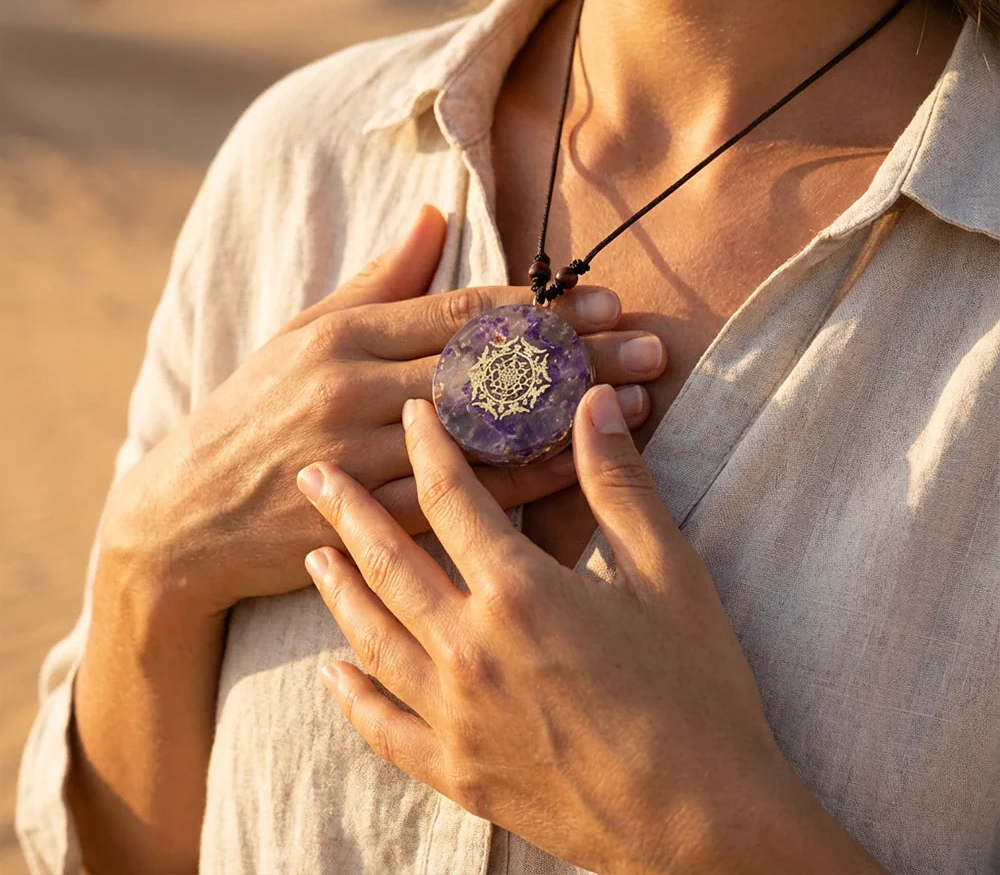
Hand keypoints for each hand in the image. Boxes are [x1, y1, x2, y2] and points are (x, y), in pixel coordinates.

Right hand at [99, 205, 667, 617]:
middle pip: (485, 370)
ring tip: (633, 406)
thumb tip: (435, 214)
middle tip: (650, 350)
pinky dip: (521, 483)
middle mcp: (353, 391)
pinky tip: (576, 468)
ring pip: (482, 435)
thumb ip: (378, 278)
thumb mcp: (304, 332)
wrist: (186, 512)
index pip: (459, 314)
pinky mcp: (365, 518)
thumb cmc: (255, 409)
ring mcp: (359, 458)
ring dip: (566, 419)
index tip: (606, 303)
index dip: (540, 309)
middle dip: (576, 358)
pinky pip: (459, 498)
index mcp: (343, 336)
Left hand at [299, 388, 886, 874]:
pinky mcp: (457, 771)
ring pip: (371, 636)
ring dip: (337, 589)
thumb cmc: (695, 689)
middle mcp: (469, 649)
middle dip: (348, 509)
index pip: (452, 497)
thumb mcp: (667, 573)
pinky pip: (382, 726)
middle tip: (311, 472)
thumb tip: (592, 401)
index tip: (412, 412)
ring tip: (312, 554)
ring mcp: (454, 715)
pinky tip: (332, 672)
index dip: (429, 447)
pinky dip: (351, 695)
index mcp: (518, 592)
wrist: (703, 821)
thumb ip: (618, 483)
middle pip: (387, 561)